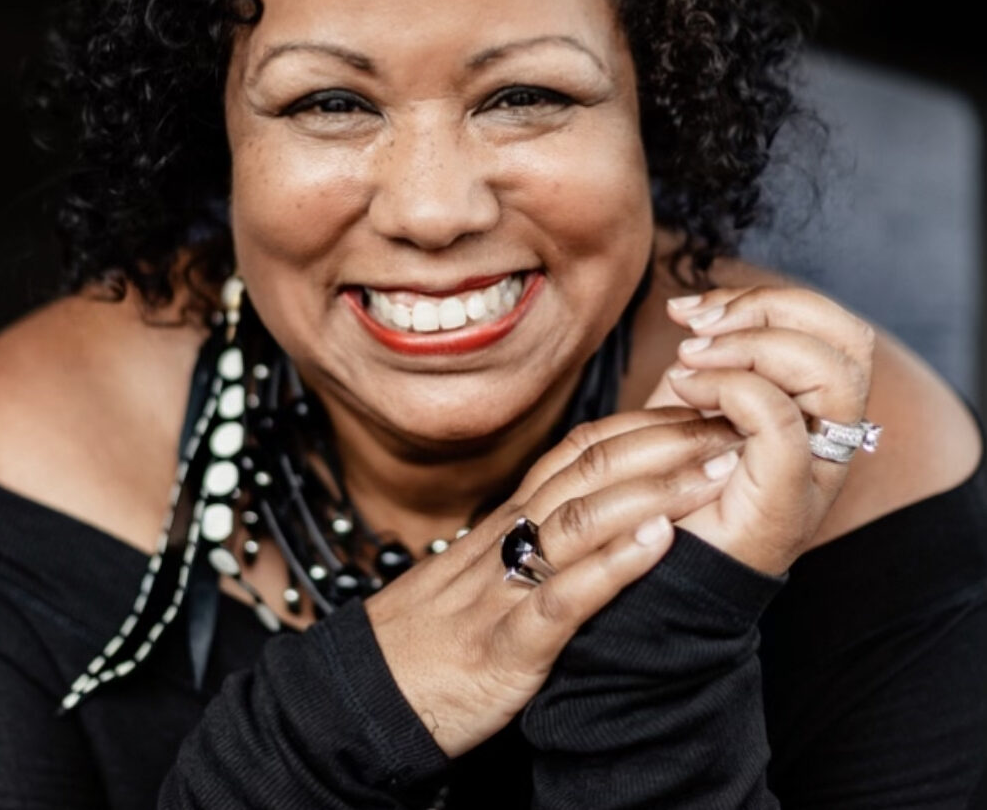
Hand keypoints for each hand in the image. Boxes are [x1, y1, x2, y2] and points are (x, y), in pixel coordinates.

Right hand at [365, 407, 744, 756]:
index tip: (701, 411)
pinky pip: (563, 599)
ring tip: (714, 472)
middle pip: (590, 471)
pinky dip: (613, 567)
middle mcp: (511, 539)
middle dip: (665, 444)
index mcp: (511, 520)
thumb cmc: (437, 630)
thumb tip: (594, 504)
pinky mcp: (507, 646)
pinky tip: (658, 545)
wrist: (372, 691)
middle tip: (731, 424)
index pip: (581, 451)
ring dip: (653, 492)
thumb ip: (535, 532)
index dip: (644, 425)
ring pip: (580, 520)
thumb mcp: (487, 566)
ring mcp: (507, 589)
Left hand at [659, 285, 875, 575]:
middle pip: (848, 338)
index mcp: (814, 410)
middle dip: (765, 310)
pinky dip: (730, 389)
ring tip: (689, 363)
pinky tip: (686, 393)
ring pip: (828, 372)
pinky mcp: (784, 502)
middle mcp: (829, 438)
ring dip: (748, 347)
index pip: (834, 326)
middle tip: (695, 327)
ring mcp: (815, 472)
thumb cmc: (669, 489)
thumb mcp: (689, 406)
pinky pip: (781, 422)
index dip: (766, 299)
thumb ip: (708, 360)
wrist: (650, 577)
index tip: (690, 310)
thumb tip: (696, 309)